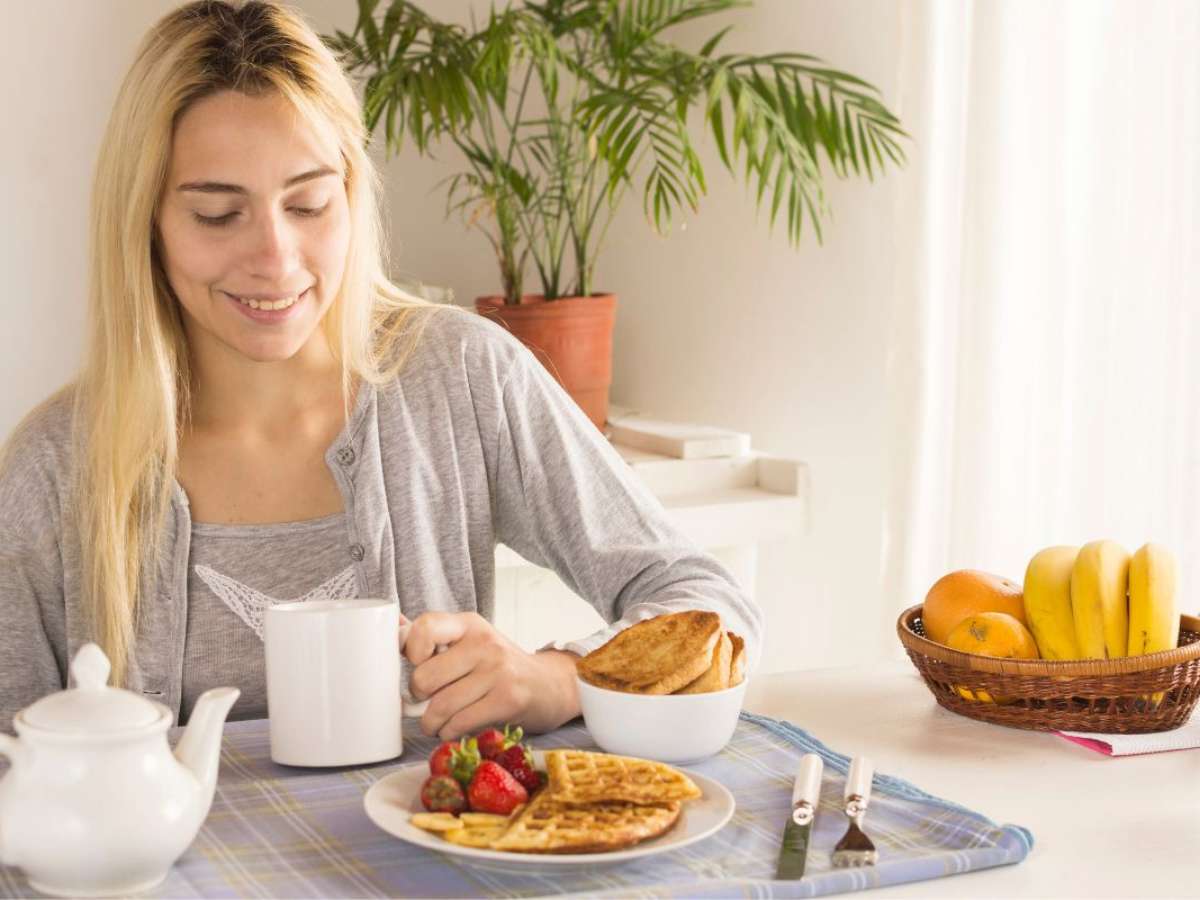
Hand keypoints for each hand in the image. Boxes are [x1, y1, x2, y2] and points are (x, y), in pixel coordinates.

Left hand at [403, 611, 580, 739]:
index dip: (410, 648)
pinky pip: (459, 723)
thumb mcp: (471, 642)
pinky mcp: (508, 699)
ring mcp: (498, 671)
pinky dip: (449, 732)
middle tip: (425, 701)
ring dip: (430, 723)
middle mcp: (483, 642)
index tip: (416, 663)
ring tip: (435, 722)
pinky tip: (453, 728)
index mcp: (469, 624)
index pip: (425, 626)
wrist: (549, 685)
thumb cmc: (500, 666)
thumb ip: (435, 638)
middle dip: (418, 697)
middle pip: (425, 676)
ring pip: (440, 706)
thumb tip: (393, 626)